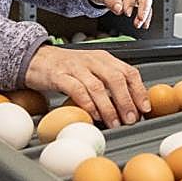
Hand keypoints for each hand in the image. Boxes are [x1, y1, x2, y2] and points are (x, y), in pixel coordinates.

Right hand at [24, 43, 149, 126]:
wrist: (37, 58)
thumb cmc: (67, 67)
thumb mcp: (92, 69)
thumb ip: (109, 82)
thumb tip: (130, 104)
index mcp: (104, 58)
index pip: (128, 71)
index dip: (139, 90)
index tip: (145, 108)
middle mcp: (92, 60)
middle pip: (116, 78)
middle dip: (126, 101)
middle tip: (131, 119)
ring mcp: (75, 67)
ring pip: (97, 86)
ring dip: (109, 107)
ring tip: (114, 122)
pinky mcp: (59, 75)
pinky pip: (76, 89)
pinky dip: (87, 103)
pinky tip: (93, 115)